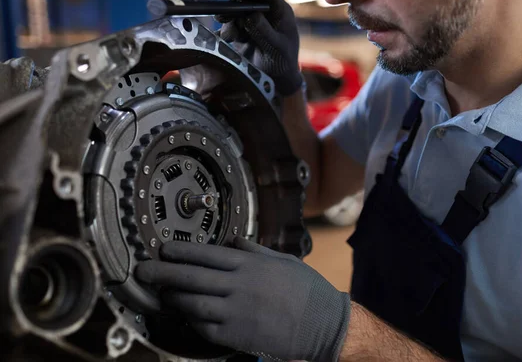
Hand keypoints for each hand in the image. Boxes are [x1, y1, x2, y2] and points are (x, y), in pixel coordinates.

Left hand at [135, 237, 350, 361]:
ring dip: (173, 297)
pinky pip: (206, 327)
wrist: (322, 324)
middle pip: (193, 277)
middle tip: (143, 270)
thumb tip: (232, 241)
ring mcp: (237, 312)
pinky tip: (184, 314)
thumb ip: (255, 250)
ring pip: (194, 303)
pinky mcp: (237, 335)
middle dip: (163, 272)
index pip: (206, 254)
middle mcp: (240, 286)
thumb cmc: (306, 290)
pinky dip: (191, 320)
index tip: (164, 249)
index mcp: (251, 265)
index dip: (181, 251)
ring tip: (161, 293)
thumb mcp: (283, 260)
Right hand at [216, 0, 303, 96]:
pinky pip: (232, 29)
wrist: (277, 79)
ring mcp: (254, 23)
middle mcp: (266, 14)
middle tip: (221, 16)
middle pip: (247, 2)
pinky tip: (223, 41)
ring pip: (237, 16)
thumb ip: (264, 31)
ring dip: (230, 24)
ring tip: (229, 37)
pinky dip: (227, 34)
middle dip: (233, 8)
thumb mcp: (277, 47)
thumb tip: (252, 15)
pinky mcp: (243, 33)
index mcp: (280, 12)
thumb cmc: (283, 62)